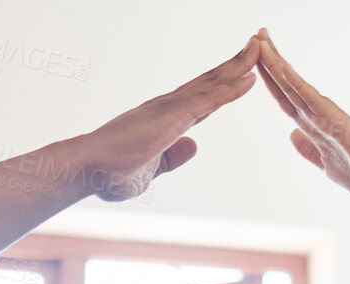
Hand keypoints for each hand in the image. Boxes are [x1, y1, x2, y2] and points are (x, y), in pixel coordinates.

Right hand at [74, 38, 259, 200]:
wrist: (88, 169)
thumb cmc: (110, 173)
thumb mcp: (151, 169)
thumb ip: (172, 158)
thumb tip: (193, 146)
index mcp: (165, 120)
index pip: (202, 99)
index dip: (223, 84)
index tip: (241, 72)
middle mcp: (169, 107)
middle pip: (210, 82)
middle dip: (235, 64)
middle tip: (257, 45)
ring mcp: (170, 109)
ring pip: (212, 83)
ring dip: (239, 65)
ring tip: (260, 47)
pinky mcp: (172, 117)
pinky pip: (208, 100)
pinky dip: (230, 88)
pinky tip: (249, 77)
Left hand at [253, 29, 349, 225]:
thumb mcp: (325, 164)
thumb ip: (308, 149)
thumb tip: (292, 135)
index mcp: (315, 126)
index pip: (286, 98)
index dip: (269, 80)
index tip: (255, 59)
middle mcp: (319, 116)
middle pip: (287, 85)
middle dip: (270, 61)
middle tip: (256, 32)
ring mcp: (328, 116)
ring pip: (295, 87)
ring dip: (277, 64)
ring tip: (261, 39)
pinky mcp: (338, 122)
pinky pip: (313, 100)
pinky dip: (297, 84)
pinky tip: (282, 67)